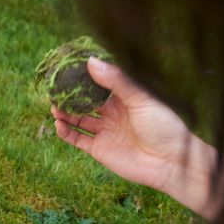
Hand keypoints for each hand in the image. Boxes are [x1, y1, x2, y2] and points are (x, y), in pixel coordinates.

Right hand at [52, 57, 223, 218]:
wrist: (170, 162)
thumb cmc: (163, 126)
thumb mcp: (141, 98)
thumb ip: (116, 81)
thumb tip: (91, 62)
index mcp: (125, 98)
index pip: (100, 84)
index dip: (84, 77)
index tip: (69, 68)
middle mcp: (112, 114)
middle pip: (85, 102)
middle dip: (70, 96)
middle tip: (55, 88)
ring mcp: (105, 132)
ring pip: (78, 120)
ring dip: (65, 114)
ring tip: (53, 106)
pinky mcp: (99, 149)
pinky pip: (77, 139)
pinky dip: (66, 132)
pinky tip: (58, 124)